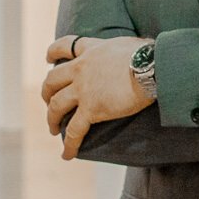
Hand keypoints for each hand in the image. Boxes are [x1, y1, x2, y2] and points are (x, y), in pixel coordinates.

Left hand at [42, 36, 153, 159]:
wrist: (151, 66)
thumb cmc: (148, 54)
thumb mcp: (129, 44)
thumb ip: (123, 49)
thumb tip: (140, 52)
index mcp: (92, 50)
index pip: (66, 45)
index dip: (54, 52)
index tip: (48, 58)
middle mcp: (81, 68)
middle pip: (52, 79)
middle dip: (47, 92)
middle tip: (48, 101)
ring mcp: (84, 89)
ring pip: (56, 105)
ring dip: (51, 119)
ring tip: (53, 129)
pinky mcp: (91, 109)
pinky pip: (74, 130)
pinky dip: (69, 144)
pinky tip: (67, 154)